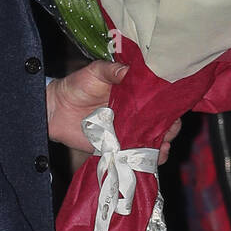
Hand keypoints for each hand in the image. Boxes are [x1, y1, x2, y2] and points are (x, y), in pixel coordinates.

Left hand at [45, 62, 180, 161]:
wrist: (56, 109)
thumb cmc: (77, 85)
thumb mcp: (95, 72)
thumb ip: (112, 70)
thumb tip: (130, 70)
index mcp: (135, 93)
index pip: (159, 99)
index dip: (170, 104)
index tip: (174, 109)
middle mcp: (135, 113)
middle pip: (161, 122)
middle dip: (170, 128)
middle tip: (169, 131)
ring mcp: (128, 131)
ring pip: (152, 140)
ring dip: (161, 146)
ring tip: (162, 149)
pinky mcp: (117, 147)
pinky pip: (134, 155)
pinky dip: (144, 160)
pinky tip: (149, 160)